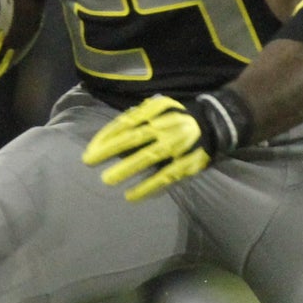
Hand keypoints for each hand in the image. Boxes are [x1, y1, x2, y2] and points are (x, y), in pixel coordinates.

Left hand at [83, 90, 252, 201]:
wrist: (213, 124)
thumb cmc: (175, 116)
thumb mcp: (158, 107)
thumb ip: (136, 116)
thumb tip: (110, 132)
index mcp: (156, 112)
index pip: (126, 123)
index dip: (106, 136)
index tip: (90, 150)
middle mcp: (165, 126)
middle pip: (133, 138)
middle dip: (110, 151)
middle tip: (89, 162)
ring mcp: (176, 145)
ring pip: (148, 157)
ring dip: (126, 169)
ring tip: (107, 180)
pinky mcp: (186, 163)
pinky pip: (164, 176)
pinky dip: (147, 187)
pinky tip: (131, 195)